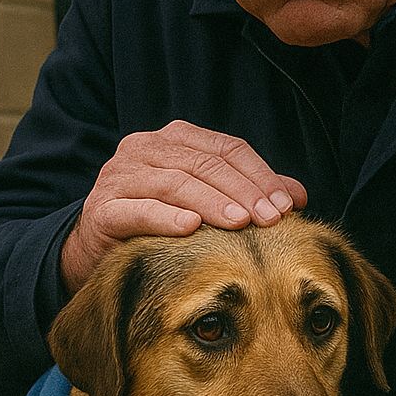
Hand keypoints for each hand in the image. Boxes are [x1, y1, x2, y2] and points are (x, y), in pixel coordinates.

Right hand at [60, 119, 306, 291]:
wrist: (97, 254)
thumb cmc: (160, 226)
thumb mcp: (206, 204)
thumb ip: (248, 194)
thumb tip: (298, 195)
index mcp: (173, 140)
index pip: (226, 148)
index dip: (260, 175)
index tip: (288, 204)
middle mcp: (144, 149)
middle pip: (204, 163)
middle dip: (243, 191)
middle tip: (271, 218)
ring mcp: (120, 177)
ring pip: (175, 183)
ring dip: (212, 202)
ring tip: (241, 223)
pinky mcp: (102, 209)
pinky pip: (138, 210)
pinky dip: (166, 217)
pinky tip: (192, 228)